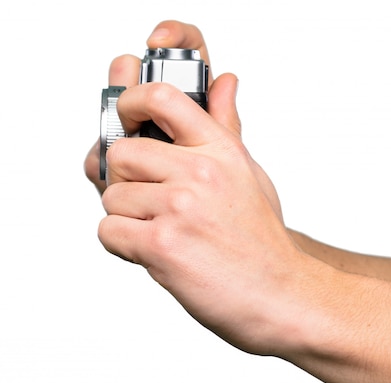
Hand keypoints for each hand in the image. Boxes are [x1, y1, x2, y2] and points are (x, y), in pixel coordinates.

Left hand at [86, 21, 298, 353]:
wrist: (281, 294)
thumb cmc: (262, 240)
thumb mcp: (249, 173)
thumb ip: (226, 127)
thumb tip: (224, 80)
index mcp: (220, 149)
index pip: (163, 97)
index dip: (131, 102)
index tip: (125, 117)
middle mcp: (200, 172)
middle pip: (121, 153)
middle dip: (124, 180)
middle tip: (147, 201)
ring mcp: (180, 207)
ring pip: (112, 197)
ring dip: (126, 218)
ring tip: (161, 233)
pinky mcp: (162, 245)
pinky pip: (109, 231)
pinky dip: (123, 246)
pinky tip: (155, 253)